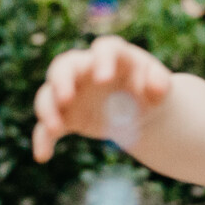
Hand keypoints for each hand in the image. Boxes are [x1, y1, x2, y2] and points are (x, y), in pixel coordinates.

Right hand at [31, 35, 173, 161]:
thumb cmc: (149, 89)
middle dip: (61, 80)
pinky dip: (43, 139)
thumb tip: (157, 89)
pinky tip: (43, 155)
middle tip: (65, 98)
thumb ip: (161, 82)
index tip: (104, 79)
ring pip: (49, 94)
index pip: (106, 49)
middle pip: (65, 65)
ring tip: (55, 128)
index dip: (102, 61)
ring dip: (47, 110)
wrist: (141, 109)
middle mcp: (86, 69)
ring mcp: (72, 91)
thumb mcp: (161, 86)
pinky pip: (48, 125)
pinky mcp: (66, 114)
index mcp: (114, 56)